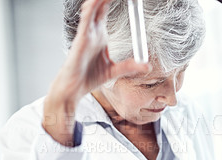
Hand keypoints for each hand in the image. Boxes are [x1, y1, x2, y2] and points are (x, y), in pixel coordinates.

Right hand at [43, 0, 150, 145]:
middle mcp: (92, 32)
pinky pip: (85, 21)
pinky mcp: (80, 40)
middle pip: (99, 6)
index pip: (105, 11)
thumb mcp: (114, 71)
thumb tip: (147, 66)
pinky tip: (95, 1)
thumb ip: (130, 66)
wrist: (74, 89)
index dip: (111, 0)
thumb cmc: (88, 78)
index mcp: (99, 36)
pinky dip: (91, 9)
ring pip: (92, 9)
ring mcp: (86, 35)